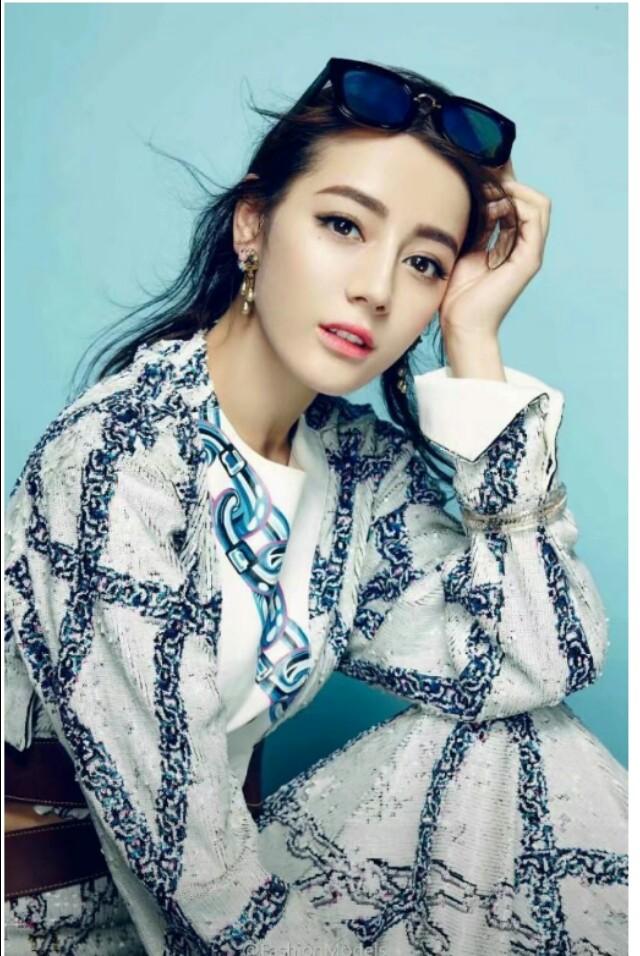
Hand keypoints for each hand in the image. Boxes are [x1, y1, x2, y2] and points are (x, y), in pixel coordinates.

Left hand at [438, 160, 551, 344]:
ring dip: (514, 189)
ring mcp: (529, 253)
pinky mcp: (529, 260)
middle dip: (508, 181)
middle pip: (529, 199)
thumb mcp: (462, 248)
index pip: (515, 202)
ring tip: (489, 185)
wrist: (461, 325)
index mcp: (508, 244)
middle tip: (485, 170)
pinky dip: (518, 202)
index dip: (502, 183)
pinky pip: (535, 218)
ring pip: (537, 204)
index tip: (480, 168)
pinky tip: (496, 199)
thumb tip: (470, 194)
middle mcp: (523, 246)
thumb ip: (473, 225)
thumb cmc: (456, 294)